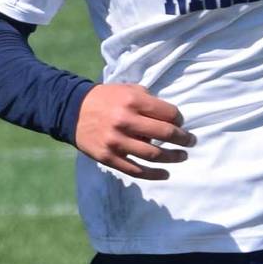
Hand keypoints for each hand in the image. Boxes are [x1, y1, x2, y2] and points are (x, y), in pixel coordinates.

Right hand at [74, 84, 192, 180]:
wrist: (72, 111)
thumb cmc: (104, 99)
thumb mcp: (126, 89)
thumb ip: (147, 100)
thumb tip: (169, 117)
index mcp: (132, 101)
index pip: (168, 113)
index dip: (179, 119)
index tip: (180, 123)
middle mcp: (125, 121)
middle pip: (165, 134)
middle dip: (183, 139)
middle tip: (191, 142)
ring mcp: (116, 142)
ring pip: (153, 154)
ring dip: (173, 157)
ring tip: (182, 157)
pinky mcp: (109, 157)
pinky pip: (136, 170)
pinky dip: (154, 174)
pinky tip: (165, 173)